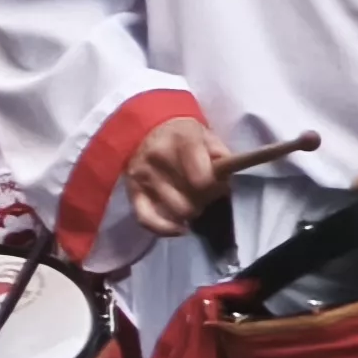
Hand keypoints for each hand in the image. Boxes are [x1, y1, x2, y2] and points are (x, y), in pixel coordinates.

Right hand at [121, 116, 226, 240]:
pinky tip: (179, 228)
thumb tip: (226, 177)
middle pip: (190, 201)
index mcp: (182, 141)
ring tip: (190, 201)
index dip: (216, 187)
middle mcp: (158, 158)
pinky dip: (165, 229)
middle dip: (203, 201)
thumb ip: (220, 155)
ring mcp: (143, 175)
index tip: (219, 184)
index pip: (203, 180)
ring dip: (188, 212)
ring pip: (176, 212)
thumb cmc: (183, 136)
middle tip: (205, 194)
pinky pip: (146, 219)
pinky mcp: (131, 190)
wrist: (146, 129)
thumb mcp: (206, 135)